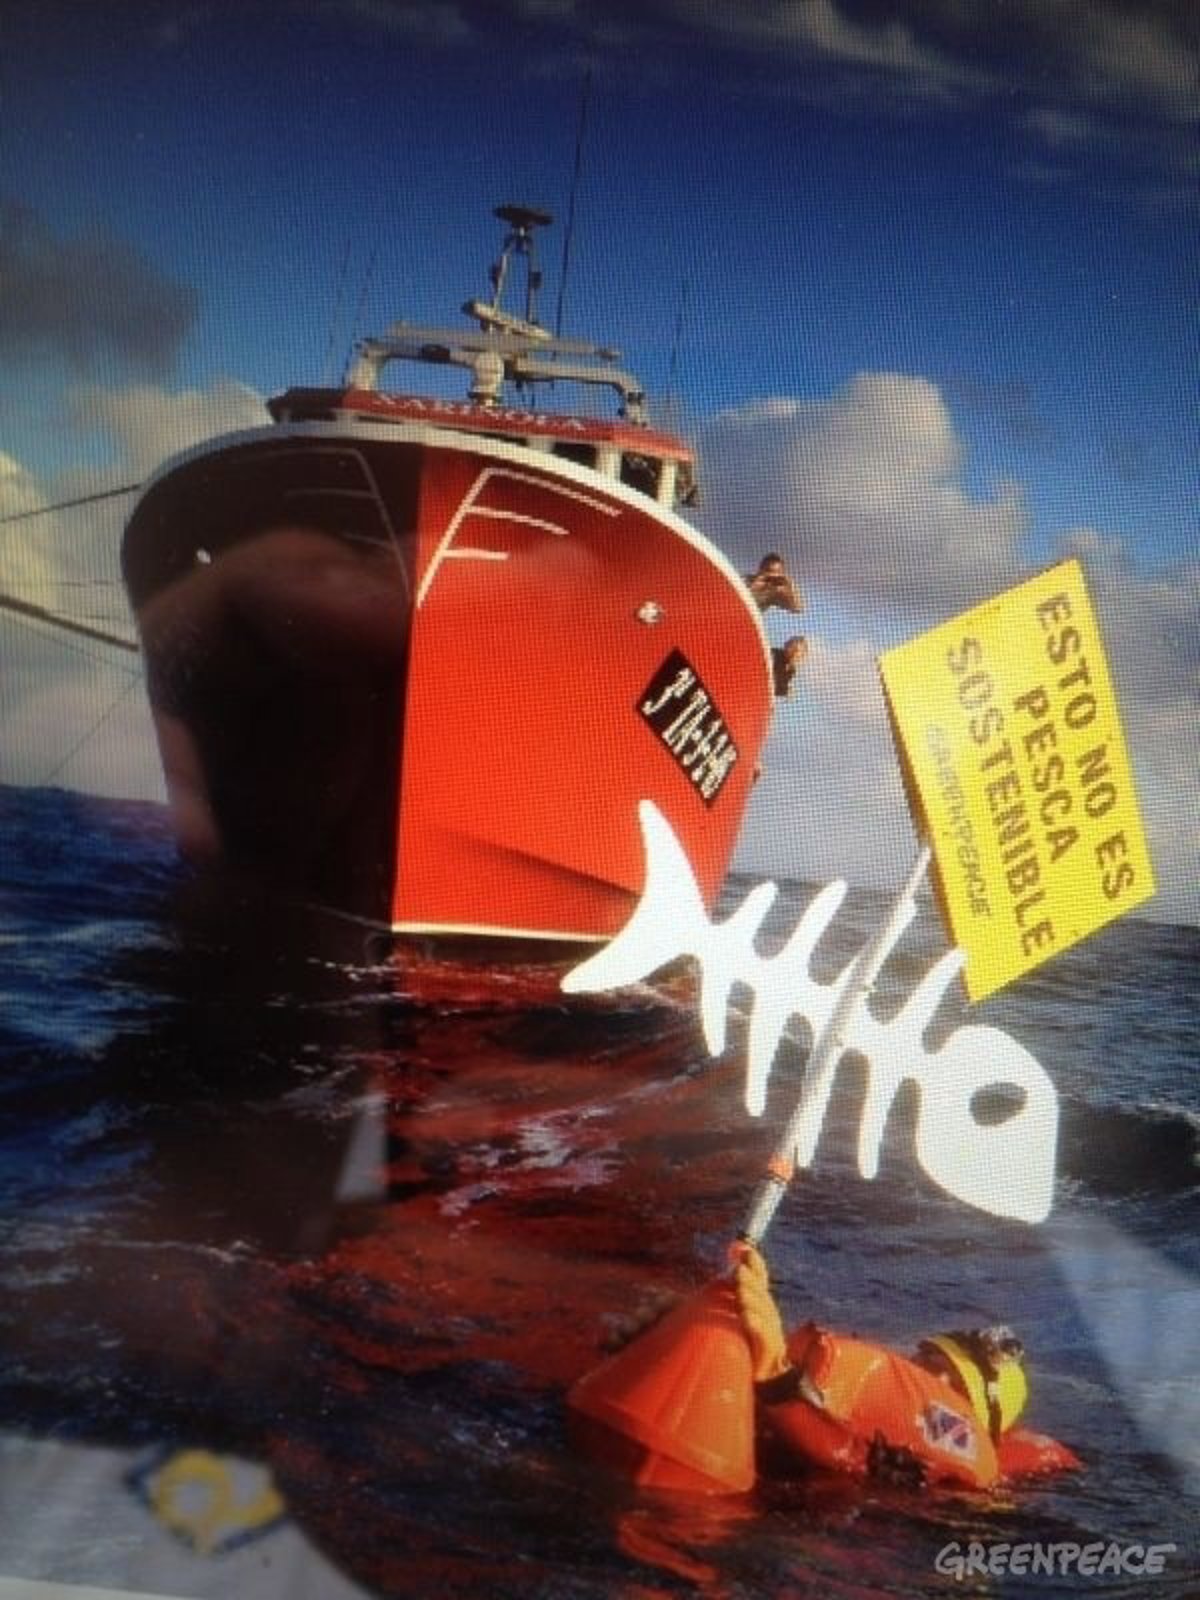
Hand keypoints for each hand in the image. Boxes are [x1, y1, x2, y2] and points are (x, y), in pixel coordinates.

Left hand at [732, 1244, 790, 1382]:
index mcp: (760, 1307)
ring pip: (765, 1314)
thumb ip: (730, 1297)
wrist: (759, 1384)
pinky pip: (765, 1339)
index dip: (754, 1264)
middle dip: (751, 1281)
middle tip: (738, 1270)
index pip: (761, 1280)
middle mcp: (769, 1318)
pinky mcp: (769, 1356)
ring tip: (740, 1291)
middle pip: (762, 1295)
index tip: (743, 1249)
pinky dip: (756, 1326)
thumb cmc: (741, 1349)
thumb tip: (716, 1274)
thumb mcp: (734, 1319)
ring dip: (752, 1300)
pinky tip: (746, 1317)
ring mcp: (772, 1337)